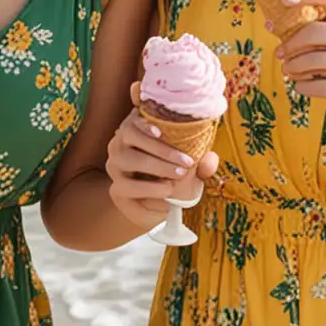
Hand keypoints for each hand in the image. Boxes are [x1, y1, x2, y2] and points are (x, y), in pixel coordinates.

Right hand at [104, 81, 218, 230]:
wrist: (160, 202)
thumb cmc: (175, 172)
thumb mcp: (190, 164)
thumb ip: (200, 161)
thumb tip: (210, 160)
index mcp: (136, 130)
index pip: (133, 123)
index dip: (144, 125)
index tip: (161, 132)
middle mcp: (120, 146)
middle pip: (129, 143)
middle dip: (160, 153)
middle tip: (185, 165)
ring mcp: (115, 168)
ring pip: (125, 164)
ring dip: (153, 172)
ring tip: (175, 181)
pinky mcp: (116, 190)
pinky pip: (125, 190)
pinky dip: (146, 192)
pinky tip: (165, 194)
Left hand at [275, 0, 325, 127]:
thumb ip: (322, 28)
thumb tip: (272, 24)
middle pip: (312, 32)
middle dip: (290, 44)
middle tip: (280, 53)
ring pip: (310, 60)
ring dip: (292, 67)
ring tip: (288, 70)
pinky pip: (315, 85)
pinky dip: (301, 86)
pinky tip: (300, 85)